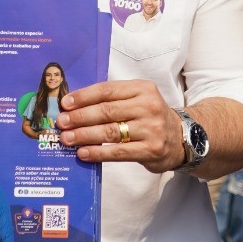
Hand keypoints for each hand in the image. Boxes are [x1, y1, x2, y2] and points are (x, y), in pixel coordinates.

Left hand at [56, 80, 183, 172]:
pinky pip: (118, 152)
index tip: (65, 104)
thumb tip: (75, 107)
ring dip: (84, 135)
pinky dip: (98, 153)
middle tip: (61, 122)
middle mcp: (149, 106)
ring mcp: (151, 129)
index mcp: (143, 88)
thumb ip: (112, 100)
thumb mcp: (138, 99)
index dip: (83, 97)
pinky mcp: (151, 150)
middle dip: (80, 117)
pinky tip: (83, 153)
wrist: (181, 138)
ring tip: (67, 138)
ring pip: (110, 132)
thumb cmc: (150, 117)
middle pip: (106, 111)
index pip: (107, 90)